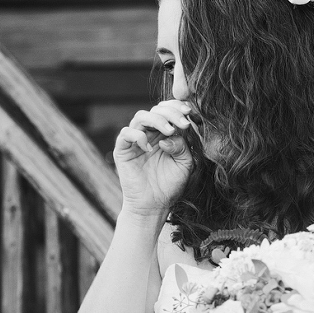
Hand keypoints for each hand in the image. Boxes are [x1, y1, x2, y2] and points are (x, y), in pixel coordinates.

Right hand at [114, 99, 195, 220]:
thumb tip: (170, 135)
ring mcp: (135, 140)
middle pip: (156, 109)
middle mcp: (149, 133)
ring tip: (170, 131)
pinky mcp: (123, 150)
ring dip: (158, 119)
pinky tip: (149, 148)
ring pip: (141, 116)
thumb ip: (182, 145)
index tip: (190, 112)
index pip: (168, 110)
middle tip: (183, 122)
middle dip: (171, 112)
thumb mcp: (185, 163)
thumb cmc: (170, 185)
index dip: (178, 107)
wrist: (154, 205)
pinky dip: (138, 135)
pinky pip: (126, 133)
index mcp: (164, 133)